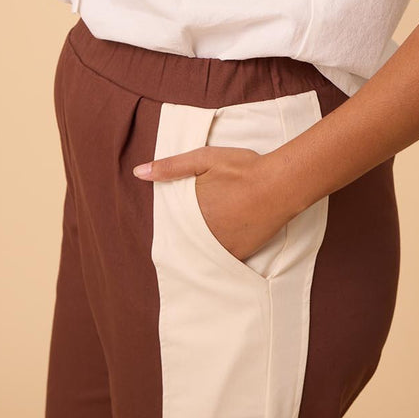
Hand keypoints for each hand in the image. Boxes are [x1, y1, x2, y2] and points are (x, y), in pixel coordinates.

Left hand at [133, 146, 291, 262]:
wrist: (280, 185)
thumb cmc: (243, 169)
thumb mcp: (204, 158)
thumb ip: (171, 167)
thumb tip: (138, 172)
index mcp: (189, 210)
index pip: (171, 220)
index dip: (172, 218)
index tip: (176, 216)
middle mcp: (201, 233)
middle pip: (185, 236)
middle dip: (185, 232)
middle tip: (193, 226)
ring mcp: (219, 246)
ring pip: (200, 250)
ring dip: (200, 243)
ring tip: (209, 233)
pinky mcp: (238, 254)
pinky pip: (220, 259)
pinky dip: (216, 254)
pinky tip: (220, 245)